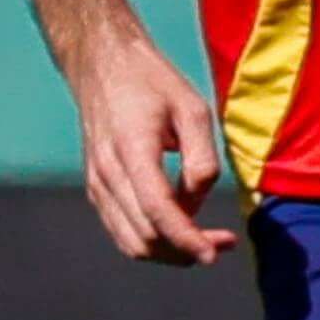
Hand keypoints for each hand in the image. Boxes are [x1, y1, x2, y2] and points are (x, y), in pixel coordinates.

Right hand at [67, 28, 239, 266]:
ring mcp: (97, 185)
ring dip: (170, 252)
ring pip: (132, 243)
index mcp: (131, 149)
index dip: (186, 238)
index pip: (157, 210)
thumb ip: (202, 158)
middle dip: (186, 250)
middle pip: (146, 236)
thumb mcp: (192, 108)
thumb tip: (197, 200)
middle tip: (223, 242)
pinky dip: (152, 242)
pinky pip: (123, 232)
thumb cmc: (151, 82)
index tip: (213, 253)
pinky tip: (179, 229)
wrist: (102, 66)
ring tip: (205, 242)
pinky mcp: (96, 190)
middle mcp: (107, 173)